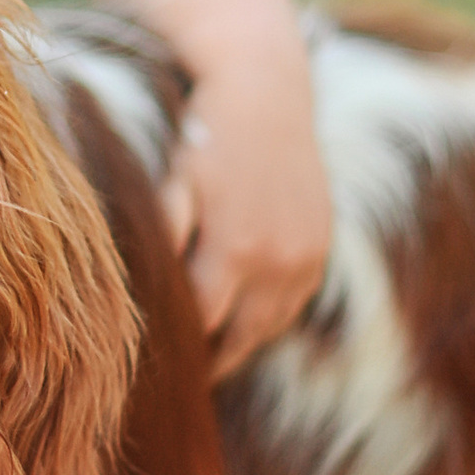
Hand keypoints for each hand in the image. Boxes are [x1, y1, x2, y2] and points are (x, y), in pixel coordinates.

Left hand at [155, 67, 330, 376]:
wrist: (265, 91)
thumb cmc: (206, 133)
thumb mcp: (174, 181)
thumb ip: (167, 236)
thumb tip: (154, 287)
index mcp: (235, 250)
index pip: (203, 321)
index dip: (179, 342)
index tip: (157, 359)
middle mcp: (278, 261)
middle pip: (242, 336)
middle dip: (212, 359)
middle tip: (184, 383)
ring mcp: (305, 255)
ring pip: (273, 324)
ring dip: (244, 343)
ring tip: (213, 360)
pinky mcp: (321, 245)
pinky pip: (296, 301)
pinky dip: (271, 317)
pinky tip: (248, 322)